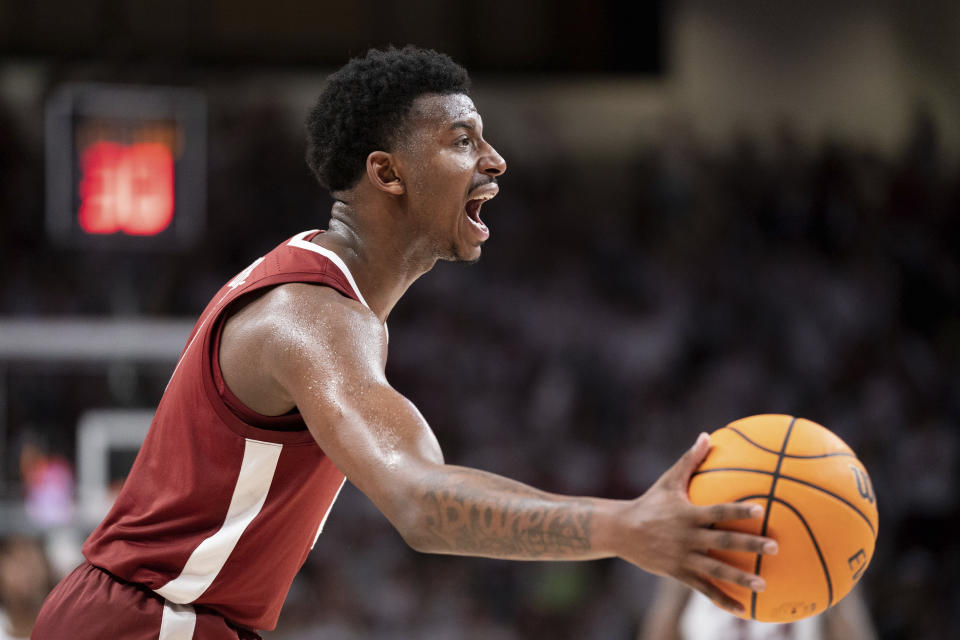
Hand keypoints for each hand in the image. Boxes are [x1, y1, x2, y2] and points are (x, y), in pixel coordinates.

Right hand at [623, 433, 777, 613]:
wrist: (621, 531)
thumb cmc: (649, 502)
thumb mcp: (668, 481)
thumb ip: (690, 460)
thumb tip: (707, 435)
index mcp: (688, 514)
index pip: (718, 512)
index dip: (739, 512)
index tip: (762, 510)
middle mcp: (687, 537)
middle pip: (723, 542)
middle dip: (749, 545)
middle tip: (775, 547)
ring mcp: (683, 558)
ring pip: (716, 569)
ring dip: (740, 577)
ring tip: (763, 584)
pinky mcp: (678, 574)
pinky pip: (704, 589)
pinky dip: (723, 600)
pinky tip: (744, 610)